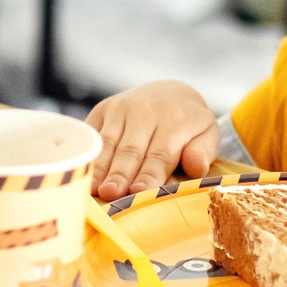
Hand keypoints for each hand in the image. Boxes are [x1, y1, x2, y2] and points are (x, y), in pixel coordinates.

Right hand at [86, 80, 219, 201]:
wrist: (169, 92)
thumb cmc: (189, 125)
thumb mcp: (207, 133)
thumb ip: (203, 151)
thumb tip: (197, 166)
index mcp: (174, 121)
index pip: (159, 154)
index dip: (148, 175)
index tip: (138, 192)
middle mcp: (144, 112)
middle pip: (130, 150)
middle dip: (120, 174)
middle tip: (111, 193)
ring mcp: (120, 108)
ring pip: (108, 143)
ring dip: (100, 167)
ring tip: (92, 189)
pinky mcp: (103, 109)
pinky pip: (92, 132)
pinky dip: (85, 152)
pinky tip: (79, 170)